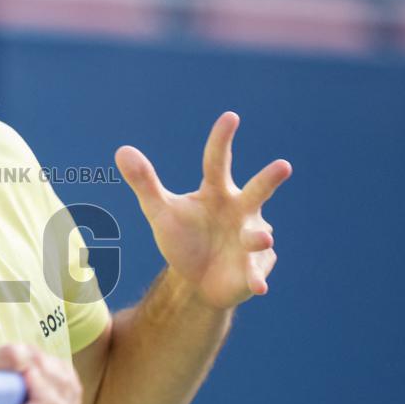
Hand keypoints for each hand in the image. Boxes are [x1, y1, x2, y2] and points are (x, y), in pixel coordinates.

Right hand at [0, 344, 80, 403]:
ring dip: (51, 368)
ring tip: (26, 368)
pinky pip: (72, 391)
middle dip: (44, 366)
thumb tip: (23, 355)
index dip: (40, 379)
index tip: (19, 367)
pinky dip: (57, 375)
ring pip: (71, 386)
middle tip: (20, 362)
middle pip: (64, 390)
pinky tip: (38, 377)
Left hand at [115, 111, 291, 309]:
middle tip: (283, 166)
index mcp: (217, 192)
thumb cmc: (183, 238)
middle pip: (256, 192)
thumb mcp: (160, 212)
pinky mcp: (254, 268)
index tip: (230, 117)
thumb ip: (144, 182)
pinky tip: (258, 286)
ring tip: (260, 238)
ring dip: (258, 237)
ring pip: (258, 235)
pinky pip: (256, 272)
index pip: (217, 162)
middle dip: (269, 180)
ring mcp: (251, 239)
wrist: (196, 281)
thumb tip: (121, 150)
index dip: (222, 141)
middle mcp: (241, 211)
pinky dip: (256, 278)